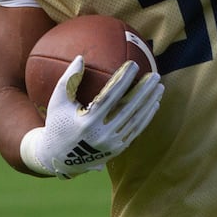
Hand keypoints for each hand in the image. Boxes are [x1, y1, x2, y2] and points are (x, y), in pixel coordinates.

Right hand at [20, 56, 163, 177]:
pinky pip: (136, 130)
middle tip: (155, 74)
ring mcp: (111, 143)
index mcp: (86, 122)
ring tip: (159, 86)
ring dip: (149, 102)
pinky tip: (154, 103)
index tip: (133, 65)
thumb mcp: (57, 102)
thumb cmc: (57, 124)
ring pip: (135, 120)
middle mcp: (101, 134)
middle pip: (128, 108)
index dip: (123, 80)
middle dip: (144, 90)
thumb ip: (68, 80)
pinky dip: (147, 117)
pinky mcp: (118, 149)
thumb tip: (81, 57)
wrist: (59, 158)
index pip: (110, 97)